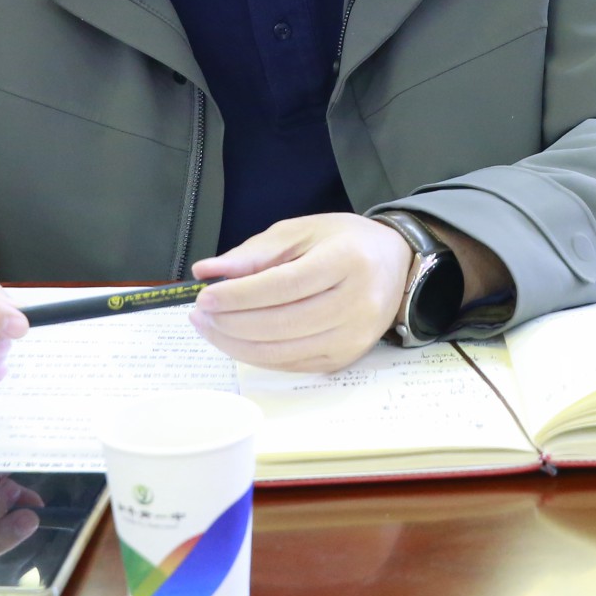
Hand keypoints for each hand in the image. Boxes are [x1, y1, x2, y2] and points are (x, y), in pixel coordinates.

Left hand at [188, 213, 413, 373]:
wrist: (396, 266)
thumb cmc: (344, 243)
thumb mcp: (302, 231)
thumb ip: (255, 252)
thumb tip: (207, 271)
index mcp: (346, 261)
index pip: (284, 286)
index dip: (240, 296)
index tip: (205, 297)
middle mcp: (356, 304)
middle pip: (281, 323)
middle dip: (231, 323)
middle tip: (199, 314)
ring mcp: (353, 337)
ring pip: (283, 351)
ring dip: (236, 344)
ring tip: (209, 328)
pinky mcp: (345, 358)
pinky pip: (291, 364)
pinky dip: (257, 356)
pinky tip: (236, 341)